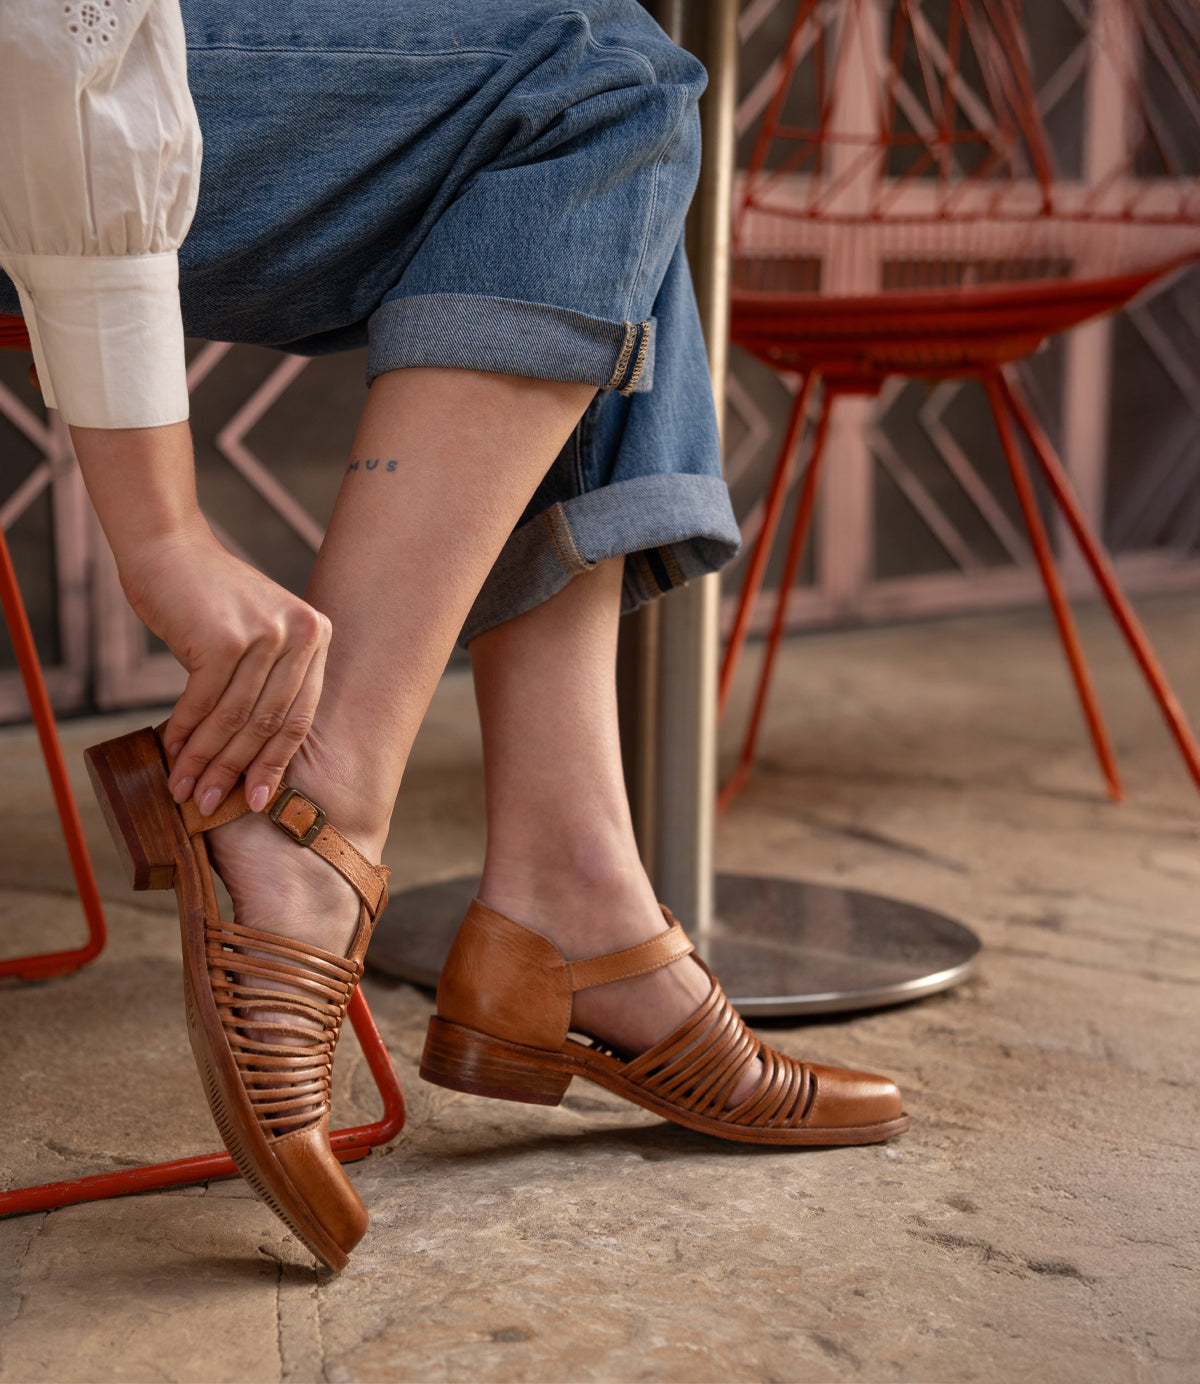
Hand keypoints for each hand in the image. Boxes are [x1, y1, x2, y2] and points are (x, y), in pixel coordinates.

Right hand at [120, 524, 330, 816]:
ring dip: (204, 758)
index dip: (275, 763)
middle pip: (268, 723)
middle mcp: (301, 634)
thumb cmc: (209, 600)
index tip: (256, 800)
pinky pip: (203, 701)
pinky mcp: (224, 639)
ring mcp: (265, 635)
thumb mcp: (259, 633)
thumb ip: (269, 680)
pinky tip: (170, 748)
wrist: (167, 548)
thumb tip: (255, 757)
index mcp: (317, 636)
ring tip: (182, 786)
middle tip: (208, 804)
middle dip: (235, 770)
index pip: (300, 716)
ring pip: (234, 717)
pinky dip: (184, 729)